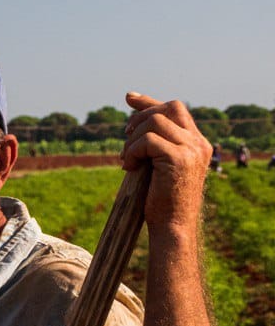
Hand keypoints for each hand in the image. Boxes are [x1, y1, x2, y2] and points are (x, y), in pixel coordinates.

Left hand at [121, 92, 210, 234]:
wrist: (172, 227)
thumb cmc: (161, 202)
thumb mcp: (158, 168)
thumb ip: (153, 147)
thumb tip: (131, 129)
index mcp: (197, 144)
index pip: (175, 110)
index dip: (150, 102)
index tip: (129, 98)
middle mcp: (199, 143)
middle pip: (169, 107)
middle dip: (140, 117)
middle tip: (125, 138)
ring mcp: (192, 149)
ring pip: (155, 121)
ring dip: (132, 139)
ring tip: (127, 159)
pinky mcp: (179, 159)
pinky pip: (148, 140)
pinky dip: (132, 151)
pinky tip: (128, 168)